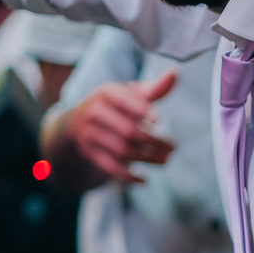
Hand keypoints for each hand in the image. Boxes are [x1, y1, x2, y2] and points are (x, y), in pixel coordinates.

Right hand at [48, 69, 178, 187]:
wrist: (77, 122)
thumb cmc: (115, 105)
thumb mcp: (130, 93)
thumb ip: (154, 88)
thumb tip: (176, 73)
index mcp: (106, 93)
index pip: (123, 100)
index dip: (140, 109)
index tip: (158, 120)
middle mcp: (94, 112)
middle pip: (128, 130)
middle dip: (154, 141)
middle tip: (173, 147)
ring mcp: (89, 134)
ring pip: (122, 150)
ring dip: (147, 158)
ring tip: (166, 160)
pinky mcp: (89, 152)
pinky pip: (109, 167)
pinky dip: (128, 176)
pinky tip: (145, 180)